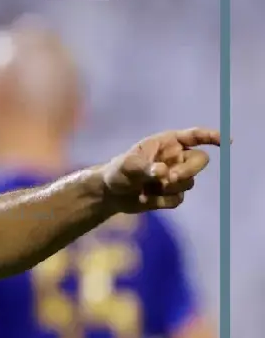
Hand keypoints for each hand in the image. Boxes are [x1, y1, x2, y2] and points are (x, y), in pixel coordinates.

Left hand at [100, 127, 220, 212]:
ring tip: (147, 188)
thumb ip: (145, 168)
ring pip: (189, 182)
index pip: (194, 136)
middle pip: (200, 160)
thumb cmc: (118, 171)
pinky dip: (162, 201)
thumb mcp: (126, 166)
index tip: (226, 141)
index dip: (211, 136)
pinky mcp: (172, 193)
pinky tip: (145, 199)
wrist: (110, 193)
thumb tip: (163, 172)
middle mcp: (176, 157)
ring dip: (169, 187)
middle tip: (171, 178)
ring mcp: (176, 176)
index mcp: (167, 142)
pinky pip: (178, 199)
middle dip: (189, 170)